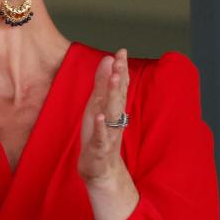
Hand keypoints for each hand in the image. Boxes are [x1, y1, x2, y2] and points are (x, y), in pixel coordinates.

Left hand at [78, 49, 138, 219]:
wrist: (99, 169)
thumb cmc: (98, 135)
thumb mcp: (98, 106)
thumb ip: (103, 84)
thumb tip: (108, 59)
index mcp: (112, 108)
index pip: (119, 86)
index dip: (121, 69)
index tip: (122, 50)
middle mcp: (114, 119)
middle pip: (118, 96)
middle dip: (120, 77)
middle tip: (121, 60)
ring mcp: (109, 133)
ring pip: (113, 113)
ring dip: (114, 96)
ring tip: (115, 79)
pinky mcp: (100, 148)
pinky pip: (102, 136)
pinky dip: (102, 126)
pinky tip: (100, 116)